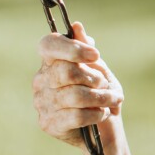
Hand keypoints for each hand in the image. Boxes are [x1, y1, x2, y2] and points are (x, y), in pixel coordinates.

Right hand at [32, 22, 123, 147]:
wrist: (104, 128)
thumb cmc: (100, 94)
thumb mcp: (98, 70)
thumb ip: (86, 50)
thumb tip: (76, 26)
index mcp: (51, 62)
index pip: (48, 45)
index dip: (72, 48)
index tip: (95, 55)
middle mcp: (41, 81)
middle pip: (66, 71)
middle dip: (94, 78)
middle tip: (106, 85)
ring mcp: (42, 103)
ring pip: (74, 95)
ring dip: (102, 97)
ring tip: (113, 100)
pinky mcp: (49, 124)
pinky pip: (76, 116)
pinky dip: (96, 114)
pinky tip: (102, 114)